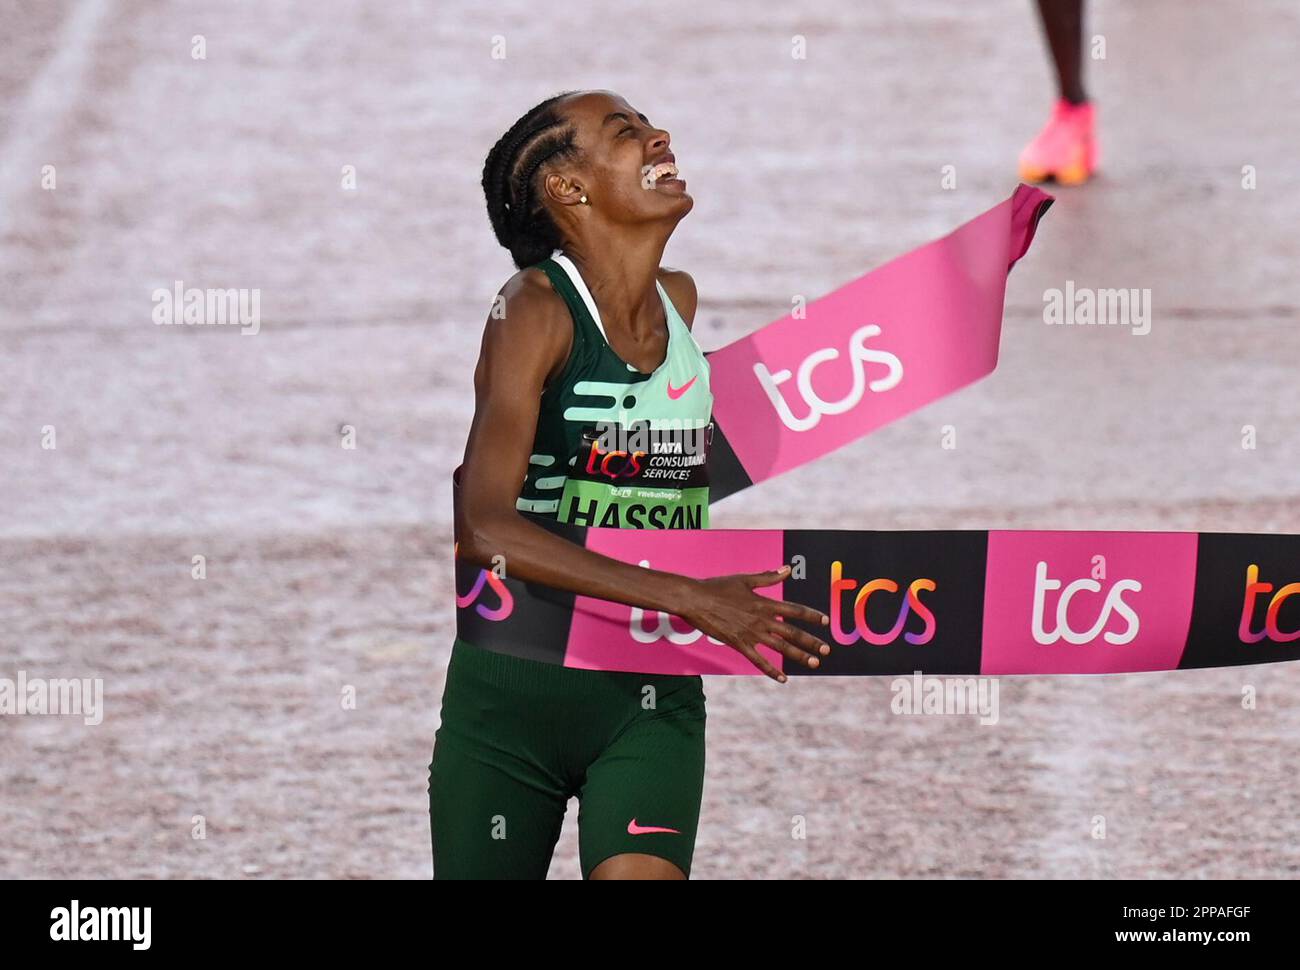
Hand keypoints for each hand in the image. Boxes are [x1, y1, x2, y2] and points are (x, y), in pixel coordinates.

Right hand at [679, 564, 829, 682]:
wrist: (695, 599)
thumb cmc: (717, 586)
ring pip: (780, 648)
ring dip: (799, 656)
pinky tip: (783, 679)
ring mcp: (751, 633)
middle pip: (792, 632)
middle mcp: (761, 619)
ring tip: (814, 664)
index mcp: (764, 603)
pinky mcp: (739, 644)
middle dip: (811, 642)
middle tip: (827, 650)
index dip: (811, 616)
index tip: (825, 621)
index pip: (794, 610)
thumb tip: (787, 569)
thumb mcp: (745, 579)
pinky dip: (772, 670)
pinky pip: (759, 661)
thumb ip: (768, 577)